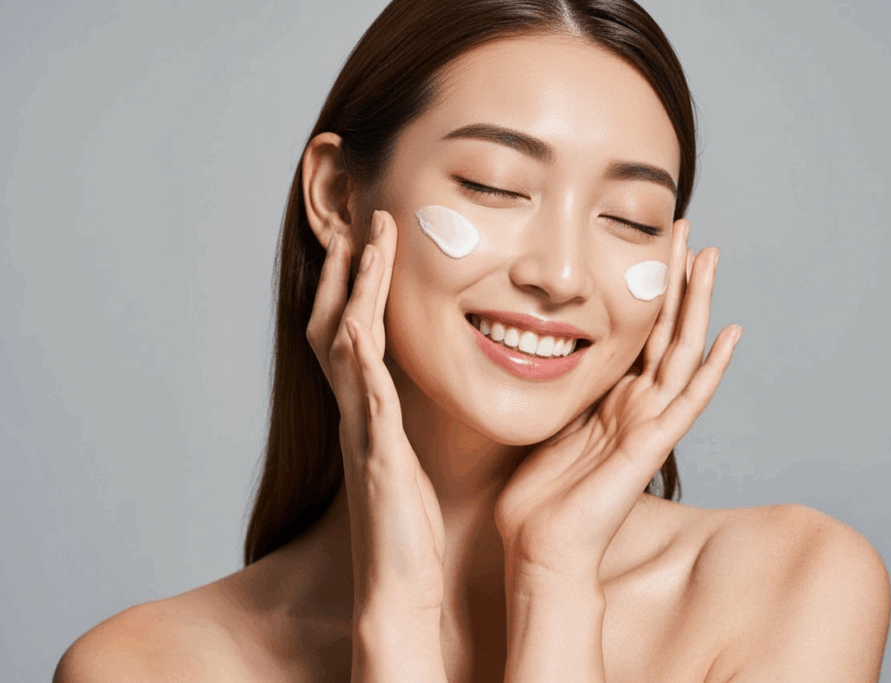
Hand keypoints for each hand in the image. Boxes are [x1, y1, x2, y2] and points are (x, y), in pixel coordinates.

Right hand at [305, 210, 445, 614]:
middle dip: (347, 271)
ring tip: (368, 246)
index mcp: (369, 411)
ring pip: (346, 348)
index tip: (369, 240)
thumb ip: (409, 420)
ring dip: (356, 294)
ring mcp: (362, 432)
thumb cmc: (410, 527)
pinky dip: (362, 363)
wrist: (398, 585)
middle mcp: (357, 413)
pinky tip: (362, 330)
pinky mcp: (377, 459)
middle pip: (335, 324)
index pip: (353, 334)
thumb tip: (422, 391)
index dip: (355, 286)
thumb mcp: (410, 457)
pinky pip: (366, 402)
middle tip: (360, 221)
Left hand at [494, 219, 740, 583]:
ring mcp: (648, 424)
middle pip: (665, 331)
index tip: (649, 244)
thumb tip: (535, 349)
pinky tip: (730, 334)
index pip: (637, 332)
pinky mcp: (651, 445)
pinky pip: (688, 400)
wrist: (541, 547)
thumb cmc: (539, 496)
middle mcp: (636, 406)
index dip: (646, 290)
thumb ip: (556, 388)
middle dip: (674, 280)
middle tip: (684, 230)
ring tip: (709, 258)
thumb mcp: (544, 422)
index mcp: (611, 399)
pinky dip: (711, 368)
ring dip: (696, 305)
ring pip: (681, 351)